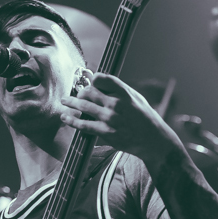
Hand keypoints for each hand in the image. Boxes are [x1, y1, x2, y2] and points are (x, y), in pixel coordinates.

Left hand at [61, 73, 183, 166]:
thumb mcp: (136, 98)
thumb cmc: (144, 117)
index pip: (102, 78)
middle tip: (75, 94)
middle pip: (89, 91)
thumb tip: (100, 82)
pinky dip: (72, 121)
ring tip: (64, 101)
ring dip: (70, 103)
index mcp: (124, 93)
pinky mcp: (106, 132)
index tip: (90, 81)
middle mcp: (116, 104)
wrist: (152, 140)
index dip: (93, 78)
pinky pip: (84, 125)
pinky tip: (65, 117)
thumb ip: (119, 90)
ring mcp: (110, 119)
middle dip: (80, 92)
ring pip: (83, 107)